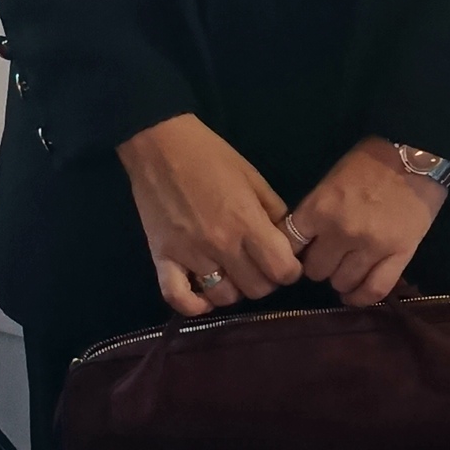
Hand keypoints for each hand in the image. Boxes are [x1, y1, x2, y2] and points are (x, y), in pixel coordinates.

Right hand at [117, 112, 303, 317]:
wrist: (160, 144)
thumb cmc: (211, 156)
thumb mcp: (254, 178)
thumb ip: (274, 212)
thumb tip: (287, 241)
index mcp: (248, 223)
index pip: (282, 271)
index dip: (289, 269)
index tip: (285, 261)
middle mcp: (222, 245)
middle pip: (257, 289)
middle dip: (265, 279)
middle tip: (258, 264)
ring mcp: (190, 255)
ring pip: (224, 298)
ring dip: (233, 289)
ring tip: (231, 272)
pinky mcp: (163, 257)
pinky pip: (178, 298)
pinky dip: (193, 306)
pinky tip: (203, 297)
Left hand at [289, 136, 446, 305]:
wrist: (417, 154)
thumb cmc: (371, 161)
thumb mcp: (331, 179)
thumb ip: (315, 211)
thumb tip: (302, 242)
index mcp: (320, 208)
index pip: (290, 247)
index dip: (291, 253)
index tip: (299, 253)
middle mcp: (342, 232)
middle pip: (315, 270)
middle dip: (319, 266)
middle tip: (329, 257)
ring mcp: (371, 246)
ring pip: (342, 283)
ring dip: (340, 280)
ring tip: (347, 270)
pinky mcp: (399, 255)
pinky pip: (374, 289)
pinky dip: (361, 298)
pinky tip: (355, 296)